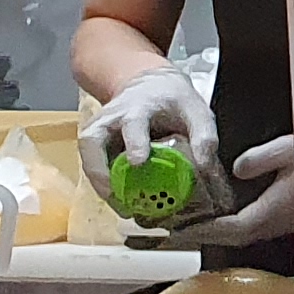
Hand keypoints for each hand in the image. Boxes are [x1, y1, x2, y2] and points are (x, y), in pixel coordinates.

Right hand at [78, 65, 216, 196]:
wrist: (150, 85)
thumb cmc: (173, 101)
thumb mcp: (196, 111)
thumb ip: (204, 136)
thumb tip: (204, 166)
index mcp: (139, 107)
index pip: (133, 123)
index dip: (135, 142)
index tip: (138, 161)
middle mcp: (111, 118)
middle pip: (94, 142)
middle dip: (100, 171)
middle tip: (116, 197)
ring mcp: (99, 130)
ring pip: (88, 157)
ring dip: (100, 183)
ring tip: (121, 208)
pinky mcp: (95, 143)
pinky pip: (93, 164)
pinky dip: (103, 184)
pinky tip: (119, 201)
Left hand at [190, 136, 293, 249]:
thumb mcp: (290, 150)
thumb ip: (259, 158)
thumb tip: (236, 170)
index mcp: (276, 210)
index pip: (234, 228)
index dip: (206, 230)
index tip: (181, 229)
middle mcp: (281, 223)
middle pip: (237, 238)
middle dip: (206, 236)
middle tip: (178, 231)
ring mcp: (287, 225)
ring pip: (247, 236)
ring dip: (220, 233)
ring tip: (195, 225)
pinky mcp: (291, 221)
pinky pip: (258, 230)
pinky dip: (235, 228)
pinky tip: (227, 218)